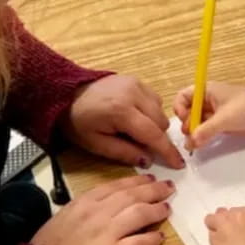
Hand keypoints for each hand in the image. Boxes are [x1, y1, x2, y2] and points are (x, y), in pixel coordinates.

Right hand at [31, 175, 174, 244]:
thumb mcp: (65, 218)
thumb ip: (86, 209)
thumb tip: (108, 204)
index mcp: (83, 203)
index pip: (115, 187)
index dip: (135, 181)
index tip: (148, 178)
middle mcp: (97, 214)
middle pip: (130, 196)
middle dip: (152, 190)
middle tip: (167, 187)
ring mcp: (107, 233)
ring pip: (139, 213)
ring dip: (156, 209)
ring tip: (166, 208)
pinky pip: (139, 242)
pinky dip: (151, 238)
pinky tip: (159, 237)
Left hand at [63, 75, 184, 168]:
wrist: (66, 93)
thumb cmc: (78, 122)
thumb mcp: (96, 144)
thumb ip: (124, 153)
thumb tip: (148, 161)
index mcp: (121, 111)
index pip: (153, 134)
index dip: (167, 151)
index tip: (178, 164)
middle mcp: (134, 94)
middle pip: (161, 122)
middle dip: (157, 138)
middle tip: (142, 146)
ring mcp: (137, 84)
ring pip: (161, 110)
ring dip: (154, 124)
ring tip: (135, 130)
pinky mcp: (137, 80)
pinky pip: (155, 99)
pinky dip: (151, 112)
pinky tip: (136, 117)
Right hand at [173, 82, 244, 148]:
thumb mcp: (223, 120)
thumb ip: (204, 131)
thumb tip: (189, 143)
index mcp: (207, 90)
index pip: (183, 96)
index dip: (179, 108)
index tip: (184, 119)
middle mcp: (208, 98)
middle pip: (188, 110)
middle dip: (187, 123)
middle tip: (191, 135)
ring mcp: (215, 110)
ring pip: (197, 121)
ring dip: (195, 132)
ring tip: (196, 143)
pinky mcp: (222, 121)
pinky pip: (207, 128)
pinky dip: (203, 135)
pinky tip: (203, 143)